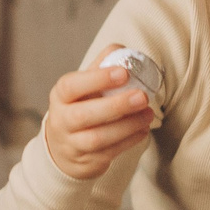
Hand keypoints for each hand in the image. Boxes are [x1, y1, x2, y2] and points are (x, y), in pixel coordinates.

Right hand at [41, 45, 156, 179]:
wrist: (63, 149)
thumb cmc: (80, 108)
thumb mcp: (83, 87)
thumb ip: (100, 67)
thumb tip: (121, 48)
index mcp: (61, 96)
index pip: (72, 85)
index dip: (96, 79)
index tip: (123, 72)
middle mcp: (62, 120)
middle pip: (84, 115)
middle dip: (116, 106)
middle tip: (142, 96)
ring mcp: (72, 143)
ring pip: (98, 138)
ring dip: (127, 126)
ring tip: (148, 114)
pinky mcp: (87, 161)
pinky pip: (110, 152)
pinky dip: (129, 140)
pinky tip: (143, 129)